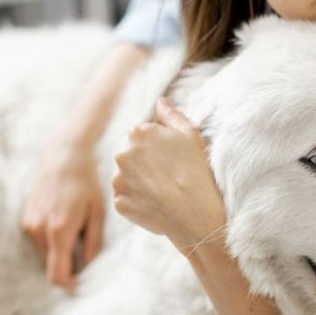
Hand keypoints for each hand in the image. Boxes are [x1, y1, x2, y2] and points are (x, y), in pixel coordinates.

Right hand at [21, 146, 104, 291]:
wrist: (62, 158)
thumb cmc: (86, 185)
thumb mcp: (97, 214)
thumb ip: (94, 243)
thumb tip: (90, 269)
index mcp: (59, 230)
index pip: (58, 274)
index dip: (69, 286)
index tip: (82, 288)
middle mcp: (39, 231)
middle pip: (51, 268)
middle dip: (68, 269)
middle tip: (87, 257)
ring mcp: (29, 225)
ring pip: (46, 257)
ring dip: (61, 255)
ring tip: (77, 233)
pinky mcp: (26, 221)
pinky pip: (40, 244)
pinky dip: (53, 243)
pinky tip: (65, 224)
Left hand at [113, 98, 226, 254]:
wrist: (195, 213)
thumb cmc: (197, 172)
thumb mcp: (191, 136)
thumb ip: (171, 116)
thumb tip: (160, 101)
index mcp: (139, 133)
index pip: (143, 137)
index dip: (159, 149)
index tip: (172, 161)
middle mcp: (123, 153)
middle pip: (132, 157)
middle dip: (146, 165)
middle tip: (169, 178)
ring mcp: (119, 179)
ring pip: (127, 178)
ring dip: (140, 183)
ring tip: (163, 193)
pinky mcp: (119, 202)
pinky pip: (126, 200)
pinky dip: (138, 203)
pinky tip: (156, 205)